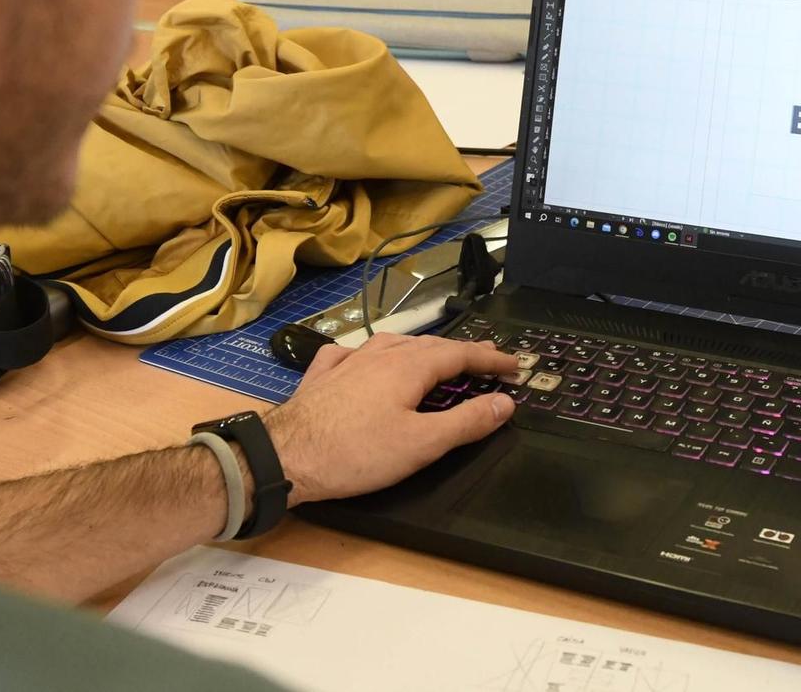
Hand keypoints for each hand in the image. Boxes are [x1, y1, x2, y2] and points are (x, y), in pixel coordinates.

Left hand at [261, 333, 518, 504]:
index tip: (516, 366)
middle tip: (487, 360)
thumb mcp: (422, 445)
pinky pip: (353, 354)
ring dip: (422, 349)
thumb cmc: (356, 453)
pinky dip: (371, 354)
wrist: (284, 456)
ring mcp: (348, 361)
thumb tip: (505, 402)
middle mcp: (380, 354)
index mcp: (409, 366)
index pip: (462, 354)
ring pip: (393, 345)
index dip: (491, 360)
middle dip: (462, 352)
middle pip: (430, 346)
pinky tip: (363, 358)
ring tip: (437, 356)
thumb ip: (466, 422)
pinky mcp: (321, 376)